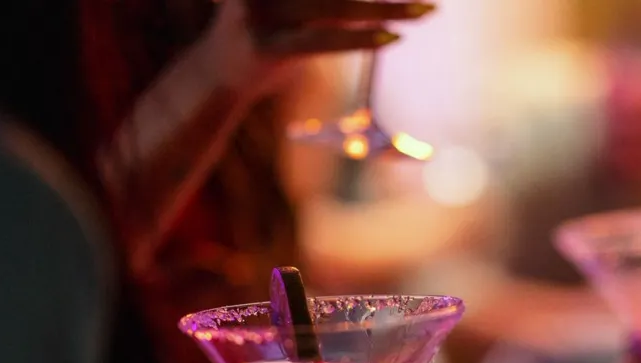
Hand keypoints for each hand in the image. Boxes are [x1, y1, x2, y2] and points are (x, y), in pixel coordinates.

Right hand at [191, 0, 435, 97]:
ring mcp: (262, 13)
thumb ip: (337, 2)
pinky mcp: (266, 48)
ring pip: (337, 6)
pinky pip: (321, 41)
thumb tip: (385, 4)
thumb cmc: (267, 32)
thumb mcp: (302, 7)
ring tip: (425, 10)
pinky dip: (360, 38)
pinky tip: (391, 37)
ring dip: (387, 8)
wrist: (215, 78)